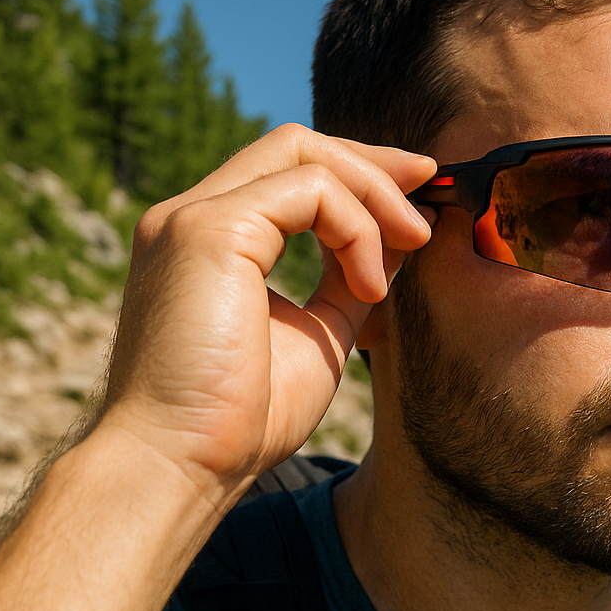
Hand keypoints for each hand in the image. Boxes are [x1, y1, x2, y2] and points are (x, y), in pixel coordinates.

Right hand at [100, 124, 435, 493]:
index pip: (287, 171)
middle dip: (373, 163)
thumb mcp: (319, 334)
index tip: (418, 201)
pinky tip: (370, 288)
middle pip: (294, 145)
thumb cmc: (240, 421)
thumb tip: (402, 237)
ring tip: (410, 249)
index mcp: (210, 241)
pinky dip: (357, 229)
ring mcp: (193, 219)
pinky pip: (309, 191)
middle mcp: (191, 217)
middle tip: (430, 197)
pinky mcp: (208, 231)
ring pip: (303, 154)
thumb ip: (351, 279)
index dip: (359, 174)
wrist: (180, 466)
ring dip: (374, 197)